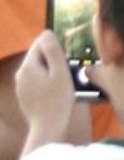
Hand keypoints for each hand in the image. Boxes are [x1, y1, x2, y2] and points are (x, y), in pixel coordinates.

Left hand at [16, 31, 76, 150]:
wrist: (48, 127)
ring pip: (37, 68)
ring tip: (63, 81)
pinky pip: (36, 79)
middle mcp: (20, 74)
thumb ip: (52, 50)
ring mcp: (20, 86)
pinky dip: (46, 80)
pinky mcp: (24, 95)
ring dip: (50, 69)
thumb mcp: (60, 72)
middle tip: (68, 70)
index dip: (56, 47)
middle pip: (38, 56)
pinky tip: (55, 91)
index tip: (67, 59)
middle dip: (53, 58)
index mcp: (27, 66)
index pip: (40, 43)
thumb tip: (46, 32)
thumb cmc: (58, 99)